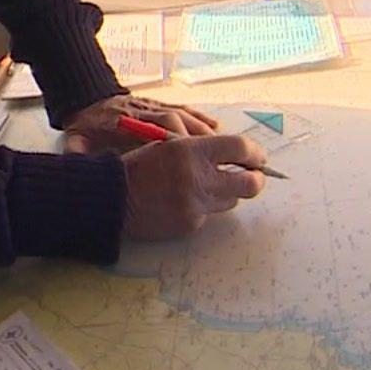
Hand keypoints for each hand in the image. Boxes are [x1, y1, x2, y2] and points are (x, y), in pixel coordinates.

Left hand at [61, 94, 218, 152]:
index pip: (154, 131)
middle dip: (197, 139)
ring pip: (184, 116)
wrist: (85, 97)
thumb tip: (78, 165)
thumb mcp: (76, 141)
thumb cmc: (84, 127)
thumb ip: (78, 153)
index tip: (188, 159)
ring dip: (205, 131)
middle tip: (217, 158)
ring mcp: (153, 106)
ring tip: (224, 147)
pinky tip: (217, 129)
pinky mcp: (159, 104)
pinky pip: (184, 109)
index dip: (172, 143)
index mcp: (124, 122)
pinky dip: (200, 118)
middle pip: (176, 122)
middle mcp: (143, 112)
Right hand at [122, 134, 268, 240]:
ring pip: (232, 200)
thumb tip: (234, 156)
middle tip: (254, 176)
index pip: (240, 148)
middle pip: (250, 183)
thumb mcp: (168, 145)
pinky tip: (181, 202)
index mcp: (190, 150)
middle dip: (257, 179)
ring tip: (204, 187)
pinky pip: (209, 214)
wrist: (112, 199)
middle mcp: (197, 178)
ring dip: (226, 193)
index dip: (255, 153)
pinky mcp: (191, 224)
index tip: (258, 157)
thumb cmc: (139, 167)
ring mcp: (196, 205)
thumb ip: (201, 149)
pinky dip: (202, 207)